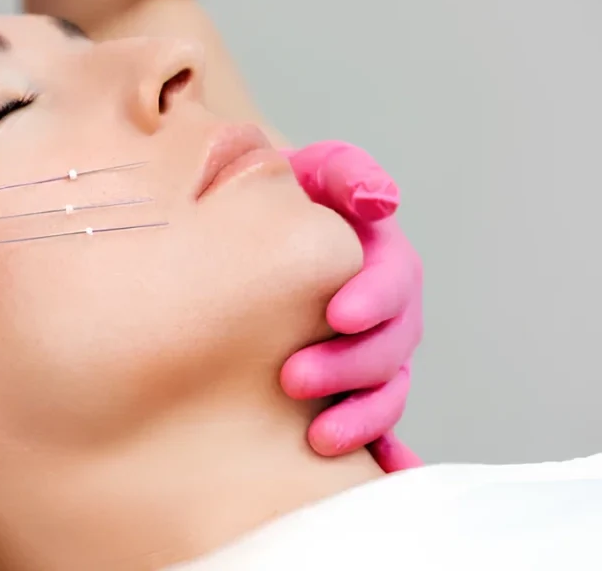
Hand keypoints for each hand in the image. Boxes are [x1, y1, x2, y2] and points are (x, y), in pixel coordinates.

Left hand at [280, 141, 422, 471]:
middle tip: (294, 378)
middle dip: (350, 364)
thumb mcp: (311, 170)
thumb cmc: (281, 197)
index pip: (394, 277)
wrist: (250, 229)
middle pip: (391, 344)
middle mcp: (384, 308)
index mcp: (380, 255)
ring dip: (361, 417)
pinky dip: (381, 450)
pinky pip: (374, 423)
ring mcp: (370, 350)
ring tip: (319, 438)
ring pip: (386, 390)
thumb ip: (344, 173)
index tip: (338, 313)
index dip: (373, 297)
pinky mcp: (351, 386)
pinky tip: (377, 474)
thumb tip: (381, 200)